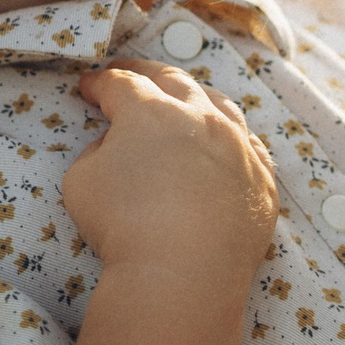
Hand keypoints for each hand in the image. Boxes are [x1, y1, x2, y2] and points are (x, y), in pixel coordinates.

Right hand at [66, 60, 277, 289]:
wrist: (184, 272)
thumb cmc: (123, 225)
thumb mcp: (83, 180)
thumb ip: (97, 151)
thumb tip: (116, 145)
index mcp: (153, 112)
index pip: (122, 84)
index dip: (101, 83)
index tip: (87, 86)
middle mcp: (203, 119)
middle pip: (175, 81)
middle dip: (148, 73)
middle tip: (131, 73)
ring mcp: (239, 147)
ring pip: (221, 106)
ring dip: (197, 98)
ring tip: (184, 100)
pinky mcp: (262, 180)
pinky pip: (250, 148)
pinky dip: (233, 139)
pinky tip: (226, 144)